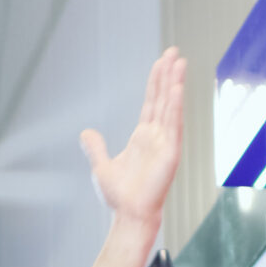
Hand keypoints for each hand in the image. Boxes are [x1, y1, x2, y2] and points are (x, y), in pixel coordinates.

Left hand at [80, 48, 185, 229]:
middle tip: (174, 52)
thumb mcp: (101, 166)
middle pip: (163, 98)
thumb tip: (86, 132)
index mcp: (143, 137)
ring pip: (171, 107)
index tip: (163, 62)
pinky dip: (175, 107)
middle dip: (168, 74)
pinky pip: (173, 125)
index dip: (157, 81)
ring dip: (175, 84)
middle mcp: (157, 136)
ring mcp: (165, 143)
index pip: (152, 102)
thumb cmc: (120, 196)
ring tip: (179, 62)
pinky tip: (177, 89)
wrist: (129, 215)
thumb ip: (95, 147)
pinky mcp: (170, 153)